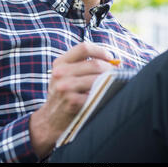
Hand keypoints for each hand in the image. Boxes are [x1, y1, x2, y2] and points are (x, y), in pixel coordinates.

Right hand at [29, 42, 113, 158]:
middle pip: (94, 64)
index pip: (84, 48)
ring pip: (97, 78)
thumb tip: (113, 60)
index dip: (100, 51)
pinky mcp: (73, 102)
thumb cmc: (64, 93)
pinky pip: (96, 93)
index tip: (109, 57)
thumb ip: (82, 64)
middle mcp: (60, 73)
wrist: (50, 119)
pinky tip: (102, 95)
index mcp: (60, 62)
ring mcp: (66, 87)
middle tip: (117, 73)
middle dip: (110, 68)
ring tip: (113, 83)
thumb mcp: (65, 74)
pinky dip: (103, 93)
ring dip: (109, 80)